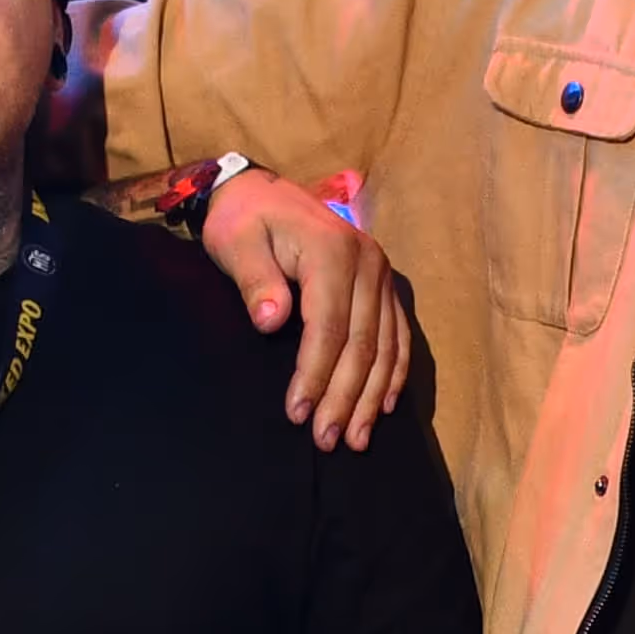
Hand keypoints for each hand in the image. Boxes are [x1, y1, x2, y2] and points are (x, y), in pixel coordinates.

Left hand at [198, 169, 412, 448]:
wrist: (261, 192)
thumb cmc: (243, 221)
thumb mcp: (236, 243)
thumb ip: (255, 281)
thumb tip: (271, 322)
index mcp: (333, 252)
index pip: (329, 327)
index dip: (315, 374)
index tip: (298, 415)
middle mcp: (368, 263)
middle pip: (363, 344)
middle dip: (344, 397)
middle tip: (326, 441)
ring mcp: (381, 275)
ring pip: (386, 346)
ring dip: (371, 397)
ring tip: (355, 440)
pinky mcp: (383, 286)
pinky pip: (398, 335)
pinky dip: (393, 374)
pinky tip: (384, 407)